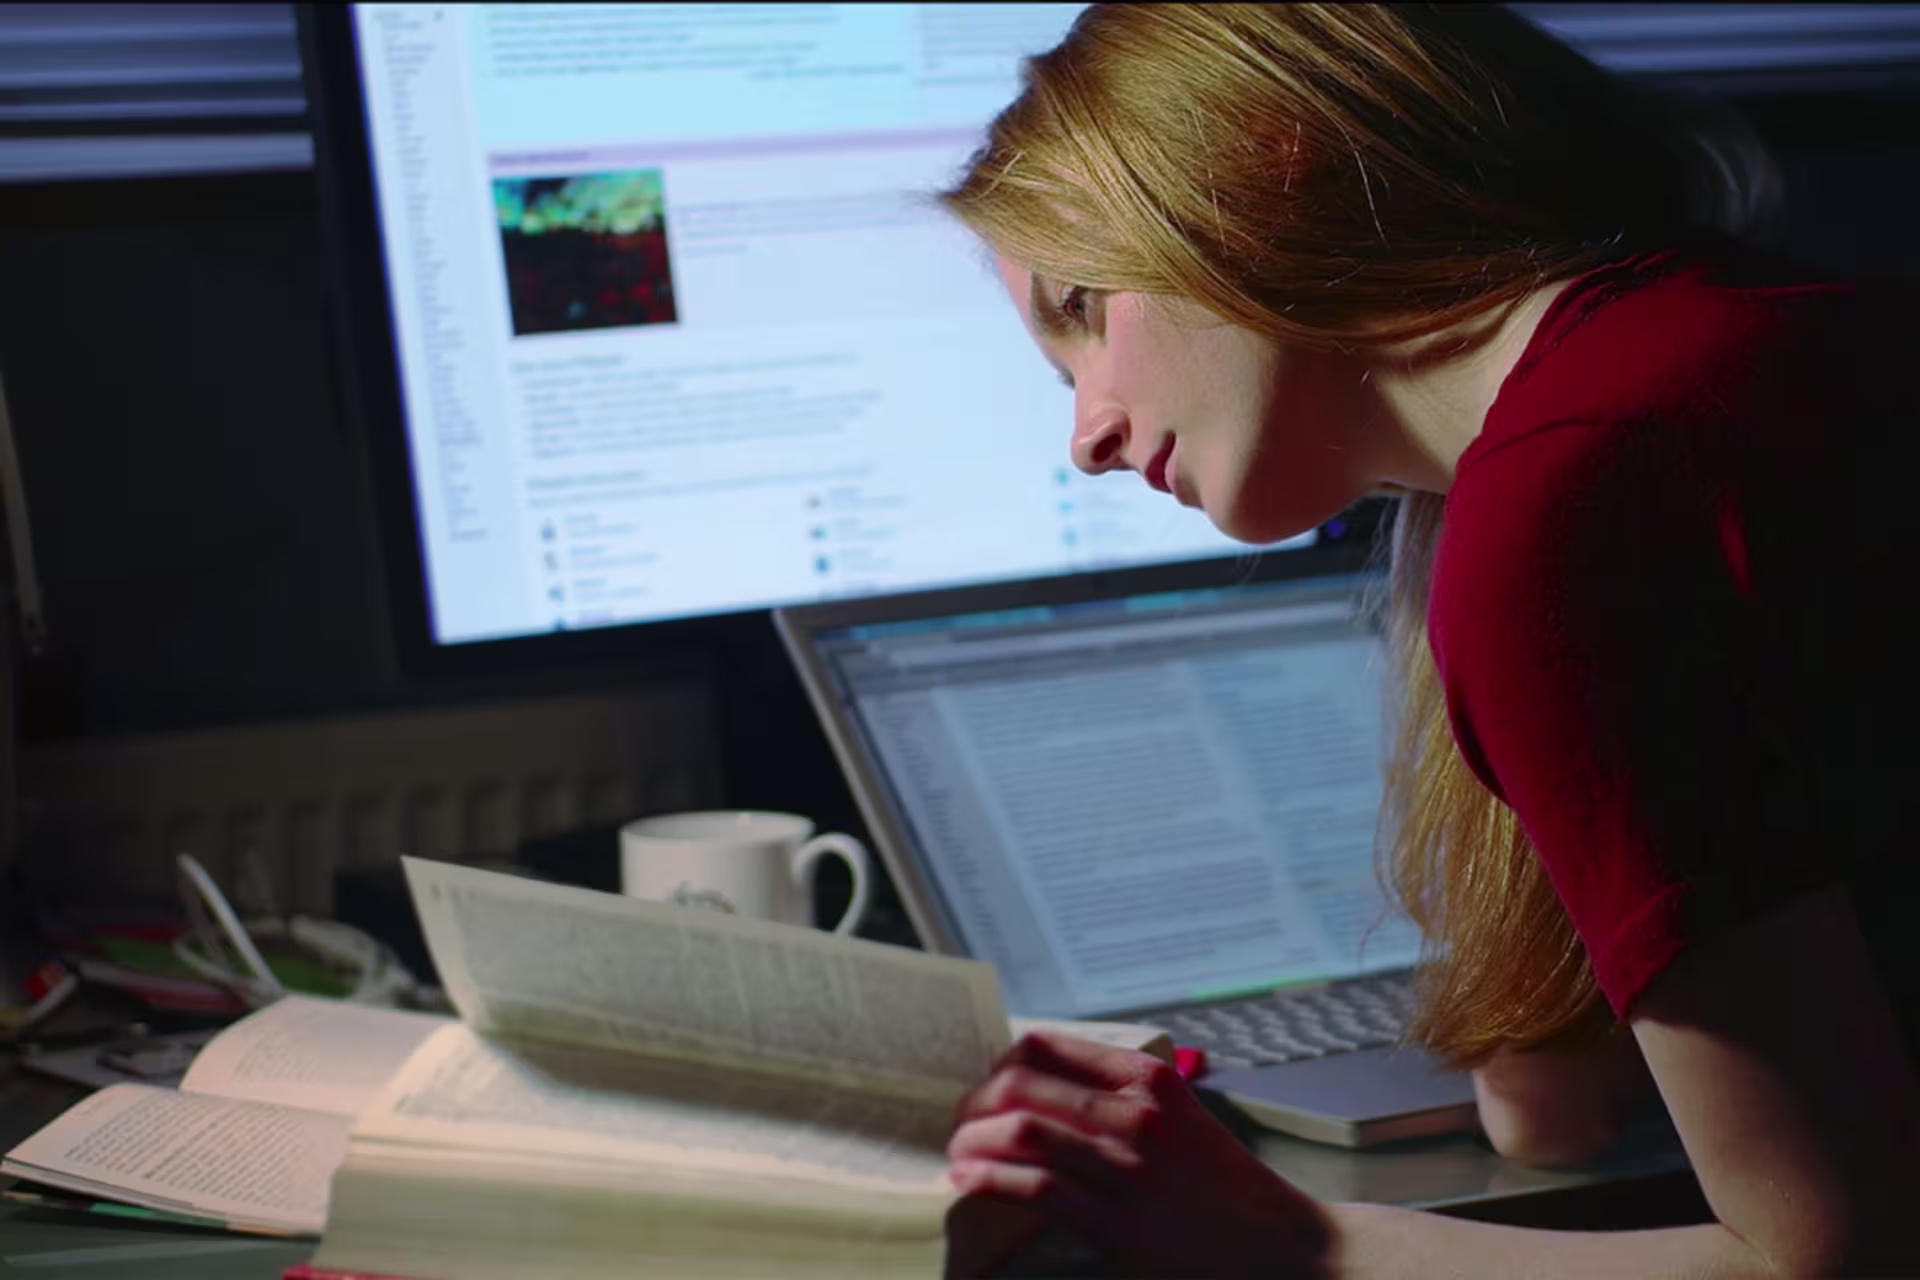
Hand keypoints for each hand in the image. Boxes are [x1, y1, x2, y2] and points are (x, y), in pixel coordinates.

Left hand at [947, 1031, 1334, 1277]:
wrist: (1285, 1247)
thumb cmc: (1225, 1188)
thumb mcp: (1179, 1119)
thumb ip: (1120, 1100)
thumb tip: (1044, 1096)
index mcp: (1147, 1077)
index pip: (1043, 1046)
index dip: (997, 1066)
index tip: (984, 1090)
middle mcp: (1134, 1112)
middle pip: (1018, 1084)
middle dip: (973, 1104)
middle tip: (959, 1127)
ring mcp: (1126, 1166)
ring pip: (1020, 1130)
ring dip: (971, 1141)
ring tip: (956, 1157)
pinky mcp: (1118, 1222)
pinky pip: (1036, 1187)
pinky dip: (990, 1180)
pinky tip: (969, 1182)